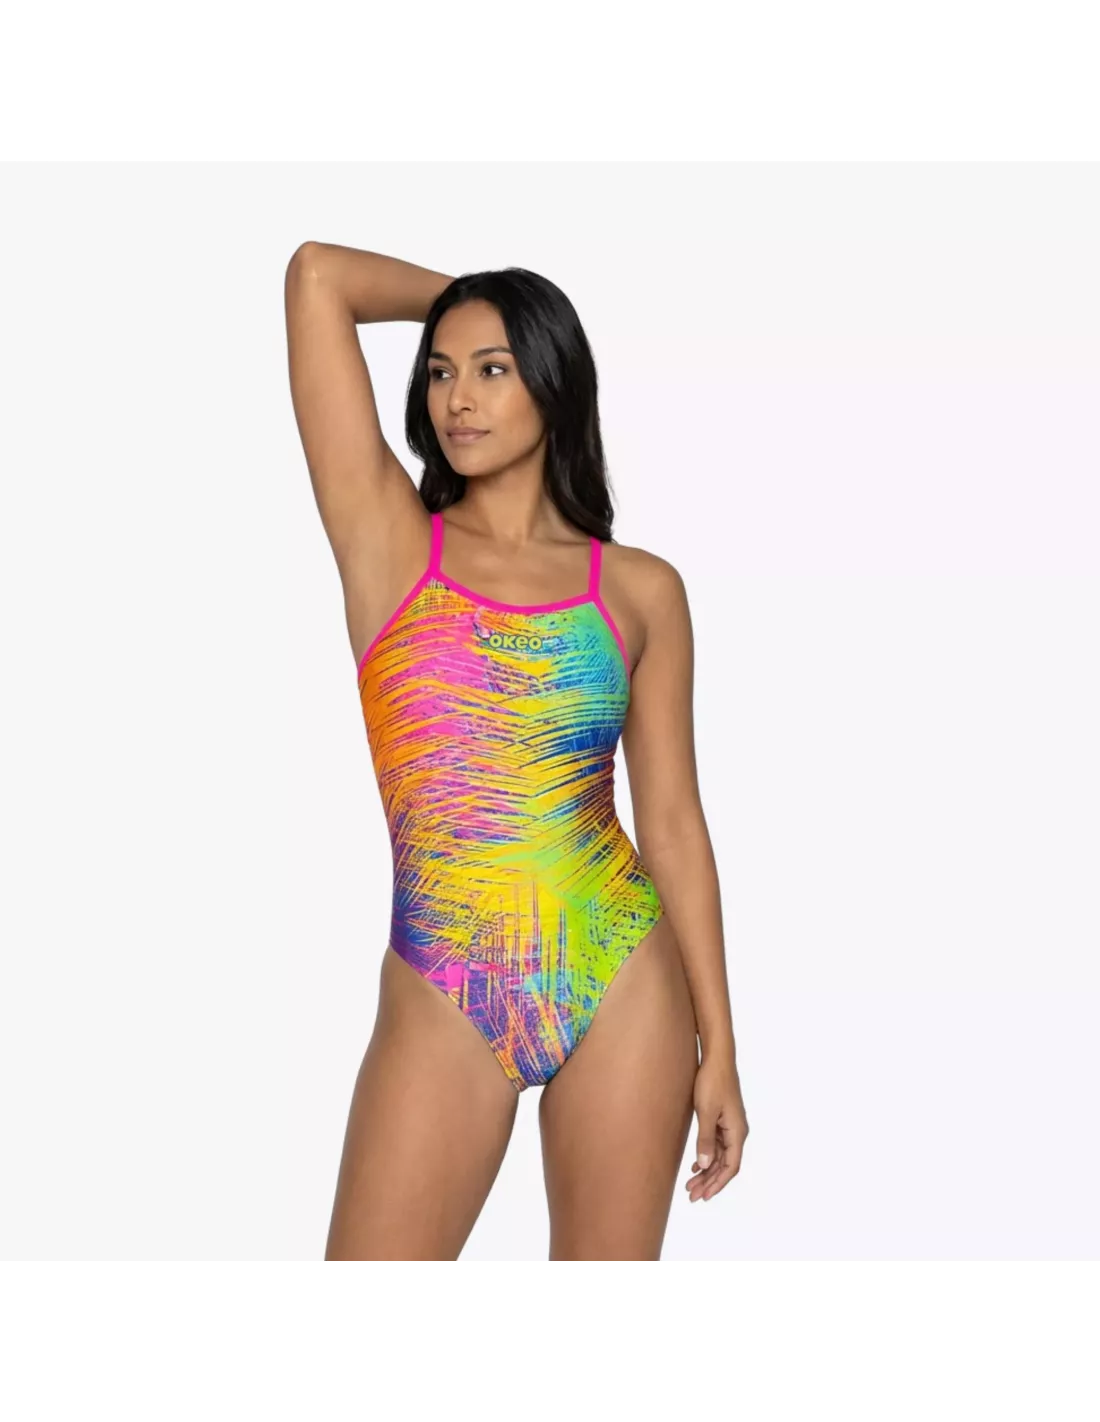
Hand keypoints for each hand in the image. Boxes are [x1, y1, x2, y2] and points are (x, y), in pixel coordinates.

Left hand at [684, 1054, 747, 1202]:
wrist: (717, 1058)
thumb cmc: (712, 1082)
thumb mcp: (706, 1112)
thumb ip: (705, 1140)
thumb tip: (705, 1165)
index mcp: (737, 1132)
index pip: (731, 1166)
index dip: (718, 1183)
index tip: (704, 1196)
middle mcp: (737, 1131)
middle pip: (725, 1164)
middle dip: (709, 1182)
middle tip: (691, 1196)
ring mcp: (730, 1126)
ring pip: (720, 1156)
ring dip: (707, 1172)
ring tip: (690, 1185)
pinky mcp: (722, 1120)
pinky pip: (717, 1145)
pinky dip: (707, 1157)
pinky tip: (696, 1166)